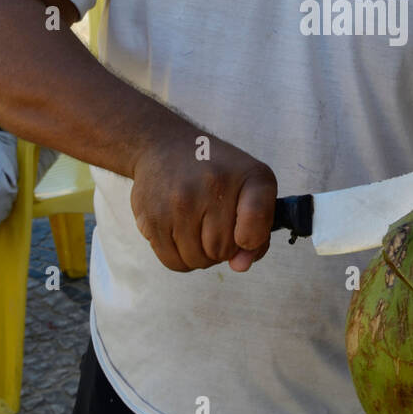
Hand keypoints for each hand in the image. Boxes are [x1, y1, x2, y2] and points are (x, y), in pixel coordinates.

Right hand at [130, 128, 276, 272]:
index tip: (243, 236)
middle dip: (222, 249)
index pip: (257, 218)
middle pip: (223, 250)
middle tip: (215, 226)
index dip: (253, 238)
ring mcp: (180, 202)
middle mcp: (213, 185)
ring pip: (197, 260)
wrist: (164, 147)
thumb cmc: (218, 173)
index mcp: (248, 176)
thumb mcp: (251, 186)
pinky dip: (181, 257)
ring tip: (198, 228)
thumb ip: (259, 229)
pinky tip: (181, 234)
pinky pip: (173, 262)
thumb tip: (240, 266)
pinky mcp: (153, 217)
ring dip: (201, 255)